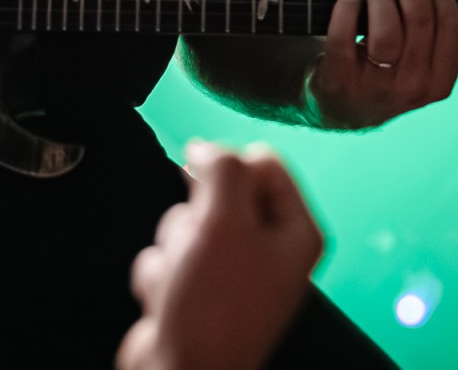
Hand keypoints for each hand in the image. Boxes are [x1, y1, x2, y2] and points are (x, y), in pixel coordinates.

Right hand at [116, 143, 323, 369]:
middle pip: (219, 191)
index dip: (228, 169)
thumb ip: (222, 169)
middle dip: (195, 217)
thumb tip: (204, 148)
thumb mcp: (223, 222)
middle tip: (200, 248)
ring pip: (186, 222)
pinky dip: (161, 275)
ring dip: (173, 248)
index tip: (205, 188)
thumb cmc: (213, 309)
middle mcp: (270, 249)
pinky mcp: (198, 289)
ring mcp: (232, 271)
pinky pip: (169, 255)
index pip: (263, 161)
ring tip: (182, 283)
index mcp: (296, 230)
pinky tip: (169, 302)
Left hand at [309, 0, 457, 129]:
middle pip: (420, 19)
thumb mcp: (424, 43)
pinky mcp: (340, 82)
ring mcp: (376, 89)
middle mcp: (413, 88)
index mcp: (441, 80)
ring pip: (385, 32)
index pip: (453, 26)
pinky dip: (347, 5)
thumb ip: (455, 4)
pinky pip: (344, 35)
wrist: (344, 106)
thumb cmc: (391, 60)